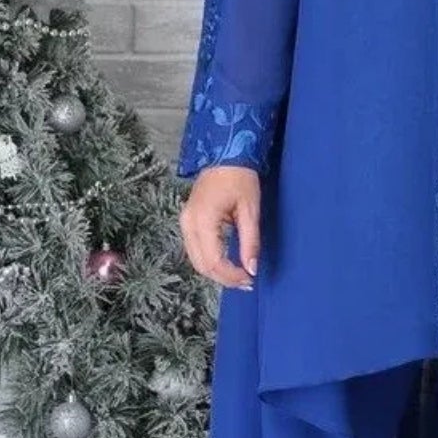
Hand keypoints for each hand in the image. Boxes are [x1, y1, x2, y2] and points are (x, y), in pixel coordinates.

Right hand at [179, 165, 260, 288]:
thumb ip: (250, 241)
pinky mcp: (187, 221)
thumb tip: (252, 269)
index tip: (250, 279)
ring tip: (239, 275)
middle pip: (201, 265)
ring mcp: (184, 222)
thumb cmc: (240, 178)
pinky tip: (228, 263)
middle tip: (247, 282)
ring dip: (216, 272)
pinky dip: (210, 261)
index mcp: (202, 220)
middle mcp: (188, 224)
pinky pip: (195, 250)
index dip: (231, 275)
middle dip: (224, 278)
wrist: (224, 155)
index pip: (213, 261)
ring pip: (196, 261)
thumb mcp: (250, 210)